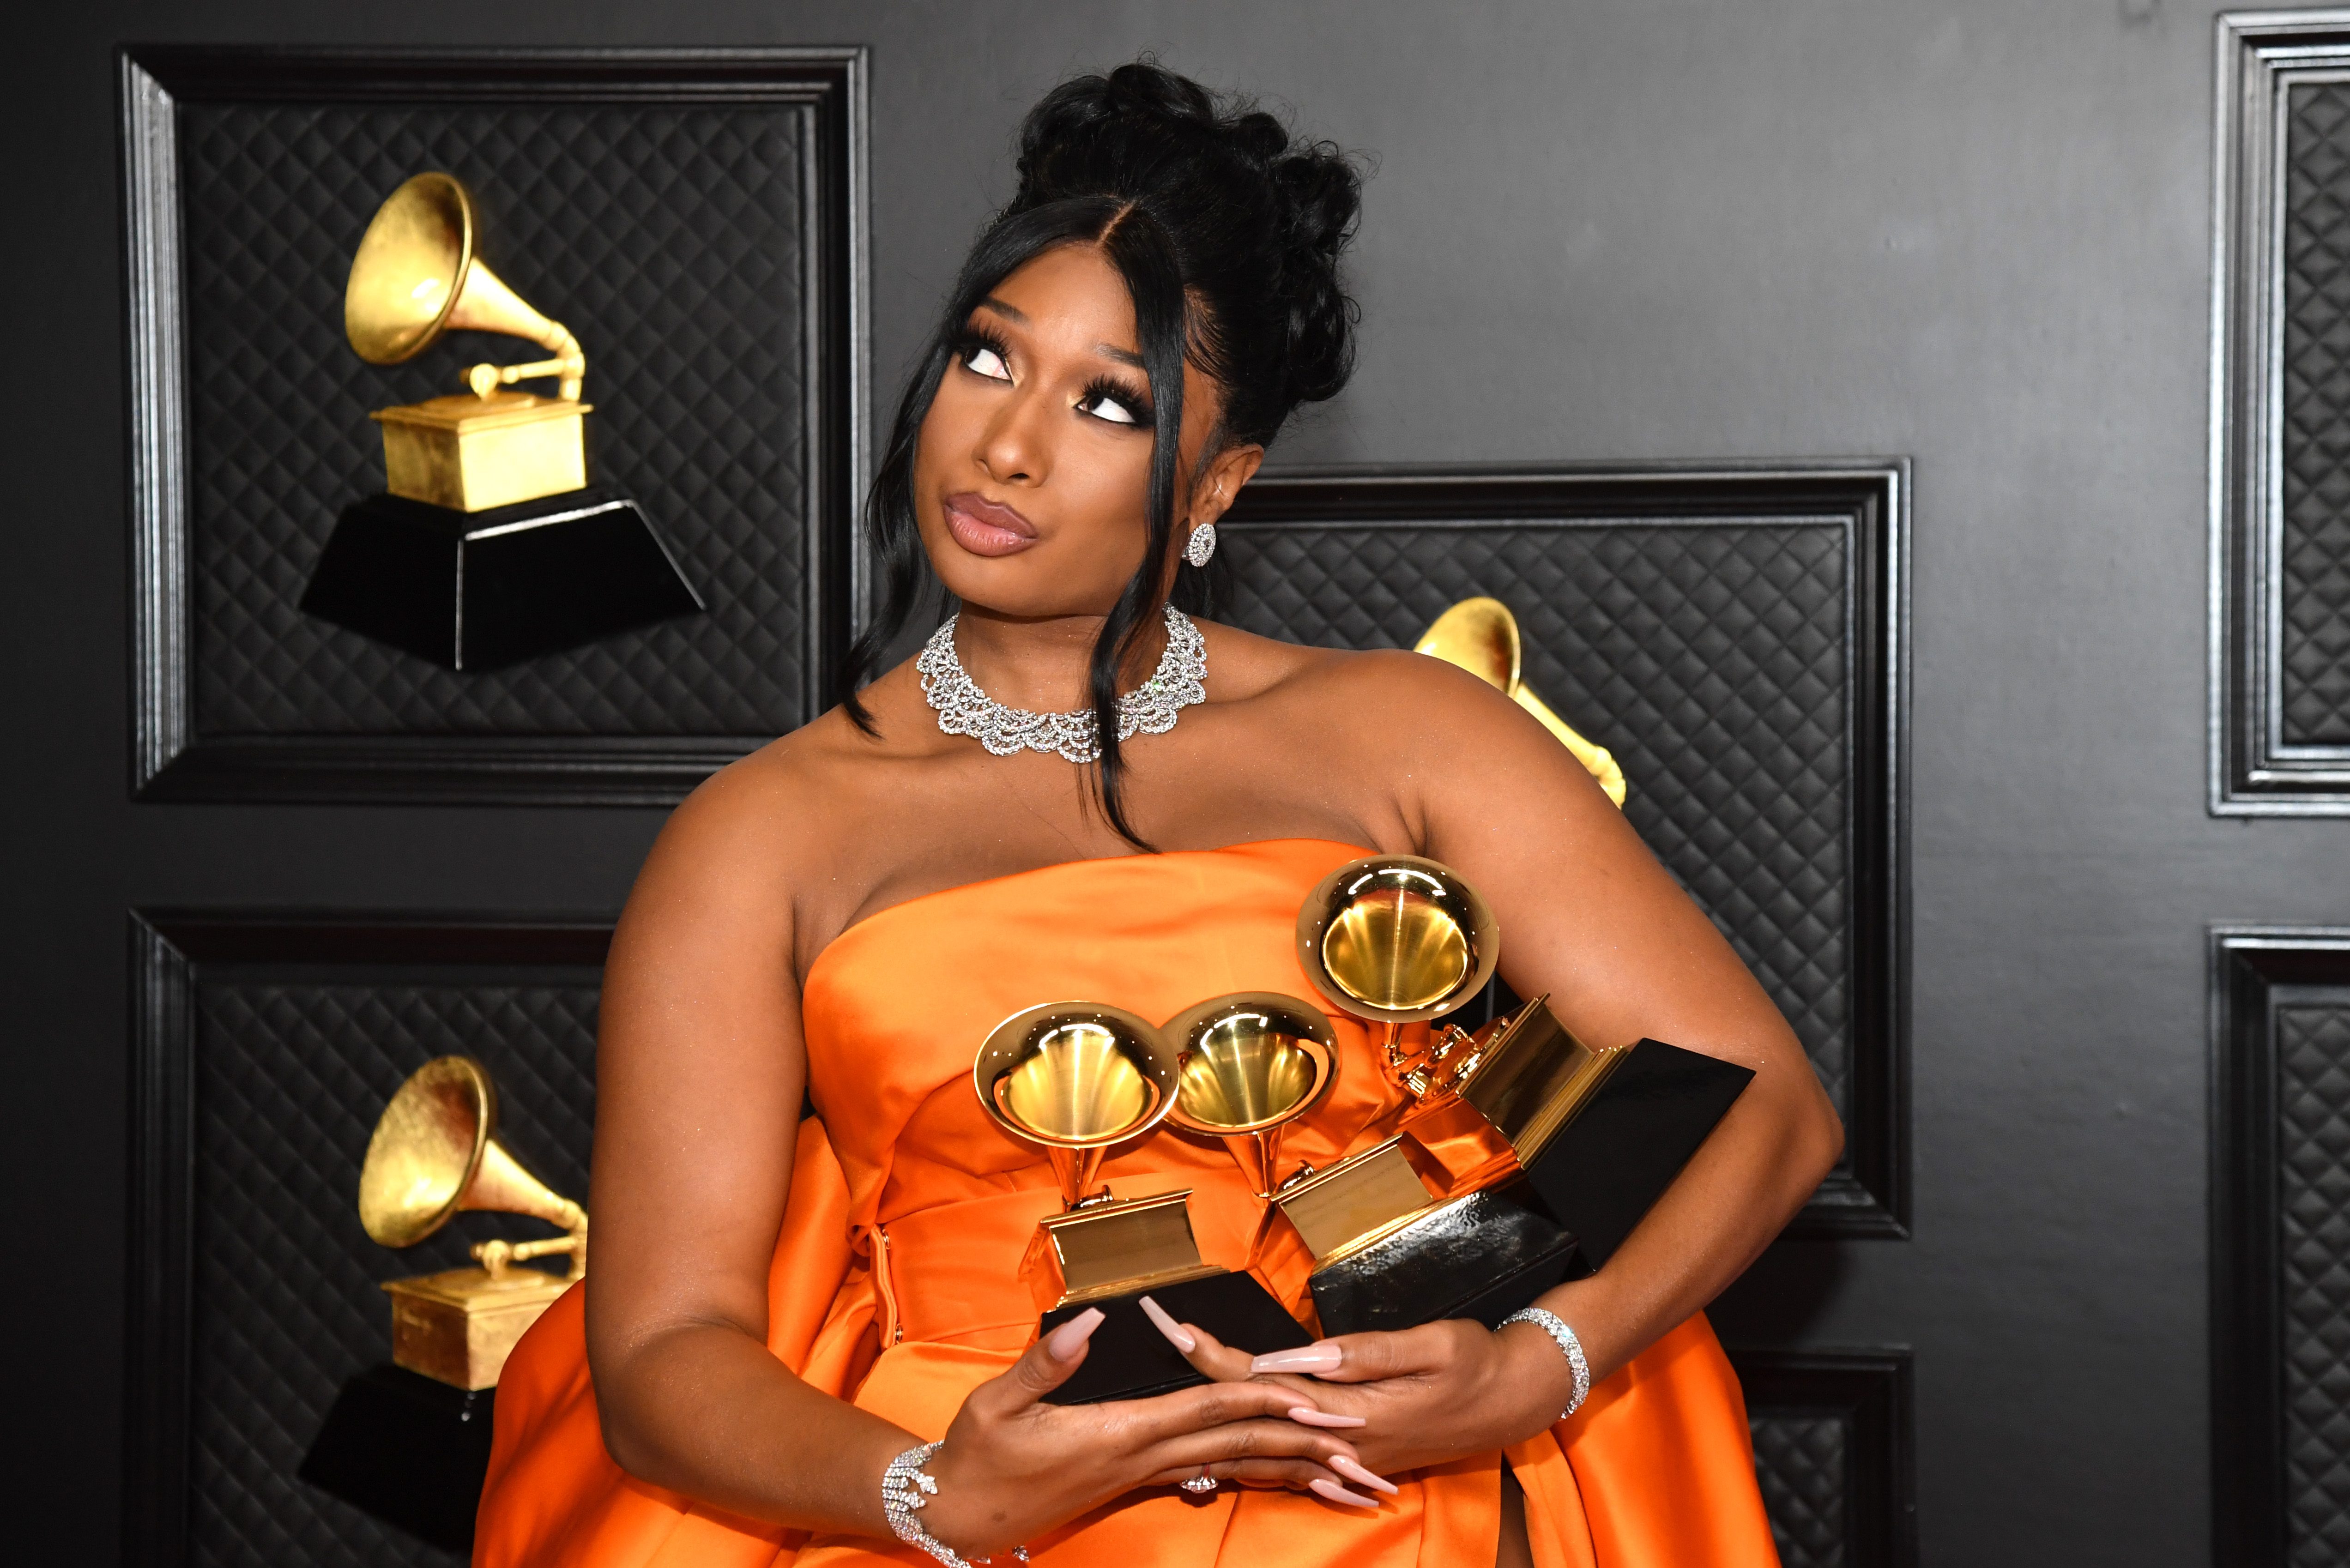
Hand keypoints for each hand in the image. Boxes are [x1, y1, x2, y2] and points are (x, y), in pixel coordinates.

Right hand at [911, 1307, 1380, 1557]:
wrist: (955, 1518)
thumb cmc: (975, 1458)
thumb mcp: (996, 1405)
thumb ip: (1045, 1363)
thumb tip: (1090, 1321)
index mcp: (1121, 1433)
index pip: (1209, 1410)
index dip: (1264, 1398)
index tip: (1315, 1397)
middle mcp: (1144, 1460)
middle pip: (1241, 1446)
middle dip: (1306, 1446)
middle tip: (1363, 1449)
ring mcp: (1143, 1477)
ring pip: (1234, 1468)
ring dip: (1293, 1471)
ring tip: (1347, 1478)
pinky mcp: (1135, 1483)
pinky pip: (1211, 1477)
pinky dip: (1253, 1476)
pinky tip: (1280, 1478)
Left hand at [1139, 1298, 1577, 1478]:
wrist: (1511, 1403)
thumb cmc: (1475, 1364)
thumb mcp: (1431, 1346)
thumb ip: (1364, 1355)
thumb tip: (1300, 1358)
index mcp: (1351, 1409)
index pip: (1263, 1383)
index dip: (1215, 1356)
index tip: (1175, 1326)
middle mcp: (1337, 1440)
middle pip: (1251, 1409)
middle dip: (1201, 1370)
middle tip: (1159, 1328)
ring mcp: (1342, 1454)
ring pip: (1263, 1439)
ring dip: (1216, 1405)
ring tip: (1177, 1367)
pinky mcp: (1350, 1456)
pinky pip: (1287, 1455)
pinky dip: (1249, 1439)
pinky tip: (1223, 1427)